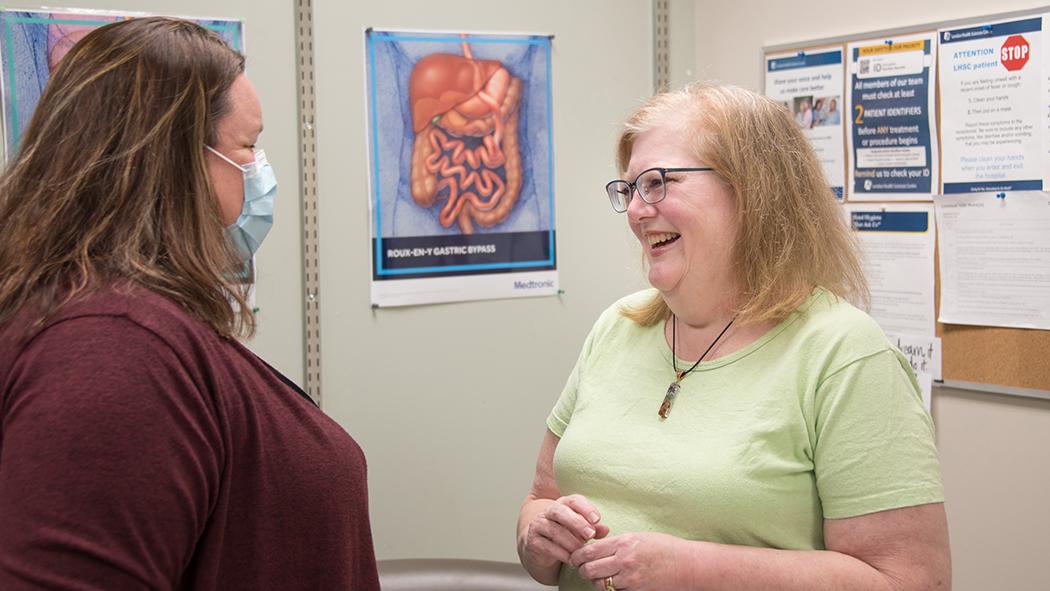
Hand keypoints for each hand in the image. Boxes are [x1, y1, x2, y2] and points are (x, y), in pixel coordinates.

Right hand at [522, 494, 609, 568]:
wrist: (541, 551)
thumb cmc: (565, 537)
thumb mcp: (580, 531)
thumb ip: (593, 529)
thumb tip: (605, 530)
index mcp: (563, 504)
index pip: (573, 500)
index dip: (586, 508)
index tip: (597, 519)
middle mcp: (548, 512)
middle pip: (560, 511)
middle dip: (577, 522)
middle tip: (590, 534)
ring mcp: (538, 526)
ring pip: (554, 530)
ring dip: (570, 541)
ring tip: (581, 550)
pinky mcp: (533, 541)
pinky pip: (547, 546)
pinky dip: (561, 553)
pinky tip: (571, 559)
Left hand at [570, 532, 688, 590]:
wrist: (688, 566)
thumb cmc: (665, 548)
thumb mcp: (639, 537)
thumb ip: (618, 543)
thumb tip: (597, 547)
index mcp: (624, 543)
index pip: (590, 551)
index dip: (578, 556)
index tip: (575, 557)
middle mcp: (624, 561)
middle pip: (590, 570)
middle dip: (583, 570)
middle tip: (583, 569)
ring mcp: (630, 579)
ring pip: (600, 584)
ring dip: (597, 581)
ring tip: (600, 576)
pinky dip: (611, 589)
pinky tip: (615, 583)